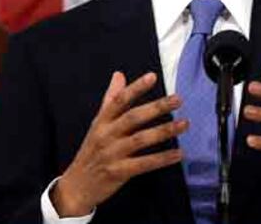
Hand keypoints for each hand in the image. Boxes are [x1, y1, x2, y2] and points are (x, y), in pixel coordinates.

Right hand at [52, 71, 187, 215]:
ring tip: (184, 124)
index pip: (119, 100)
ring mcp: (112, 154)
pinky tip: (178, 153)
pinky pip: (144, 164)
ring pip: (141, 139)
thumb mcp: (98, 123)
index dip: (136, 88)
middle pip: (133, 117)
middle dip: (156, 107)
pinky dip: (162, 159)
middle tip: (178, 99)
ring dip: (164, 131)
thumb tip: (119, 74)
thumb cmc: (91, 151)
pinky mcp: (119, 172)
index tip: (152, 77)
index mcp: (102, 121)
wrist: (76, 185)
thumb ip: (111, 99)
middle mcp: (106, 135)